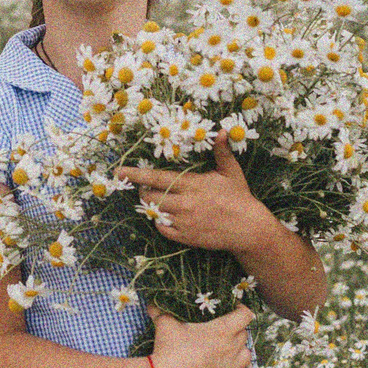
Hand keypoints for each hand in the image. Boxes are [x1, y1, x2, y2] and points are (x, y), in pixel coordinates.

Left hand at [115, 140, 279, 255]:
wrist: (249, 229)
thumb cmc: (239, 197)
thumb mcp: (231, 171)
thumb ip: (221, 151)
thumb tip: (222, 131)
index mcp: (192, 184)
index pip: (157, 178)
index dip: (136, 174)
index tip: (119, 171)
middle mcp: (185, 204)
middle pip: (150, 196)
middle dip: (144, 190)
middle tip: (145, 186)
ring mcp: (184, 222)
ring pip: (155, 212)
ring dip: (151, 205)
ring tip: (157, 199)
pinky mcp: (185, 237)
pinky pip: (162, 229)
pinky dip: (160, 222)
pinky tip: (167, 215)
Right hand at [146, 304, 254, 367]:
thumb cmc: (167, 348)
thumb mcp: (165, 323)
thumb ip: (160, 308)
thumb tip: (151, 300)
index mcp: (222, 330)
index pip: (246, 315)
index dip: (242, 309)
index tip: (232, 308)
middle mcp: (231, 348)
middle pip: (244, 334)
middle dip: (236, 329)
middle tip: (223, 328)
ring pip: (248, 355)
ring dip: (241, 349)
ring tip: (229, 347)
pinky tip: (240, 367)